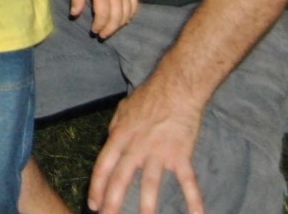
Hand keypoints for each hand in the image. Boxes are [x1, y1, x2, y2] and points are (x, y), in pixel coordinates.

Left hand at [68, 0, 137, 39]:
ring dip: (119, 25)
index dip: (99, 26)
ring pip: (127, 14)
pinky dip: (130, 15)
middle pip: (116, 18)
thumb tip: (74, 15)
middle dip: (109, 29)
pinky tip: (124, 20)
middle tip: (102, 35)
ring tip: (111, 29)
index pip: (103, 15)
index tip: (94, 31)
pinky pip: (134, 5)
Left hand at [88, 77, 205, 213]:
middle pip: (121, 178)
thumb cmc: (149, 96)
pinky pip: (188, 181)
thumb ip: (115, 128)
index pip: (104, 166)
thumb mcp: (123, 110)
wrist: (176, 87)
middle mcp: (136, 146)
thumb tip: (109, 142)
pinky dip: (193, 199)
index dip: (97, 187)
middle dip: (113, 202)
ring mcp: (159, 151)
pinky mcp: (180, 154)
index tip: (94, 205)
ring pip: (150, 183)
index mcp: (120, 135)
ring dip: (146, 206)